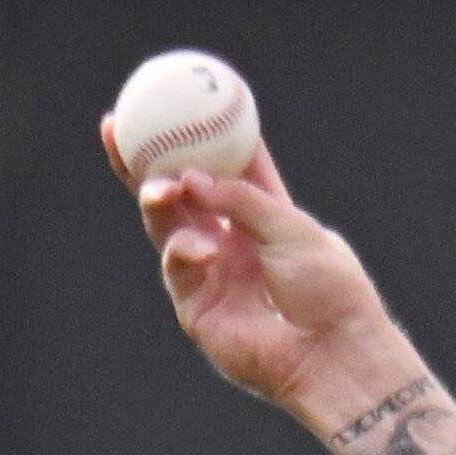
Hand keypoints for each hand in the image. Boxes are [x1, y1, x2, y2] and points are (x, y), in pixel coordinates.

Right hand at [106, 123, 415, 433]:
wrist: (336, 353)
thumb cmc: (330, 289)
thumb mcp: (293, 227)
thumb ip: (243, 199)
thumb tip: (192, 175)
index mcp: (263, 216)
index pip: (220, 167)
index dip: (192, 136)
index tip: (166, 101)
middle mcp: (232, 241)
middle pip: (176, 192)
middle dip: (143, 161)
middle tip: (119, 132)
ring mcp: (212, 274)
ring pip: (166, 225)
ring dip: (158, 200)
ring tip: (164, 188)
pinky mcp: (197, 308)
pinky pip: (176, 267)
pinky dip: (183, 251)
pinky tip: (201, 249)